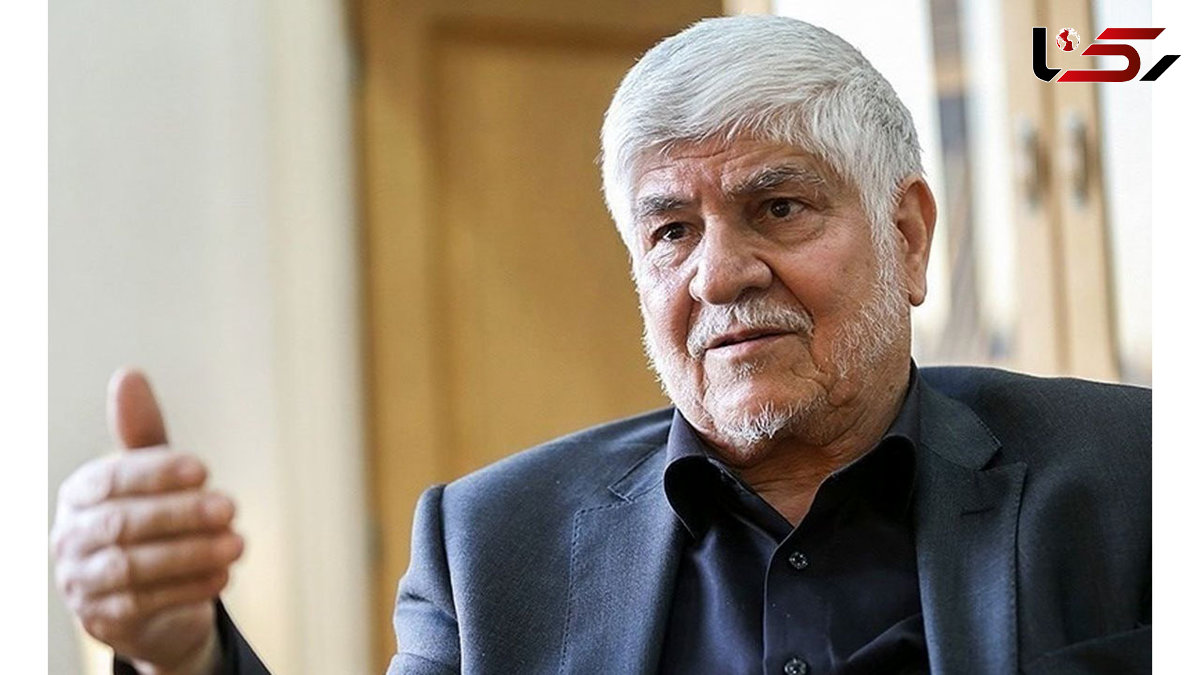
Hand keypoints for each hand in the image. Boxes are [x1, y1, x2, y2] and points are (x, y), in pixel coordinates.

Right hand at [51, 369, 243, 674]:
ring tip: (238, 543)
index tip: (204, 469)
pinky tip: (225, 576)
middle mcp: (71, 538)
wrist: (144, 598)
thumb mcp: (151, 476)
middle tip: (231, 506)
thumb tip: (128, 374)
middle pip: (123, 525)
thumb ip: (143, 433)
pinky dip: (188, 589)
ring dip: (191, 554)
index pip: (113, 480)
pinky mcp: (105, 619)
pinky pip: (145, 604)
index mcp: (79, 494)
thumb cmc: (149, 521)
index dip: (157, 473)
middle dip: (181, 515)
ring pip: (134, 568)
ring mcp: (82, 582)